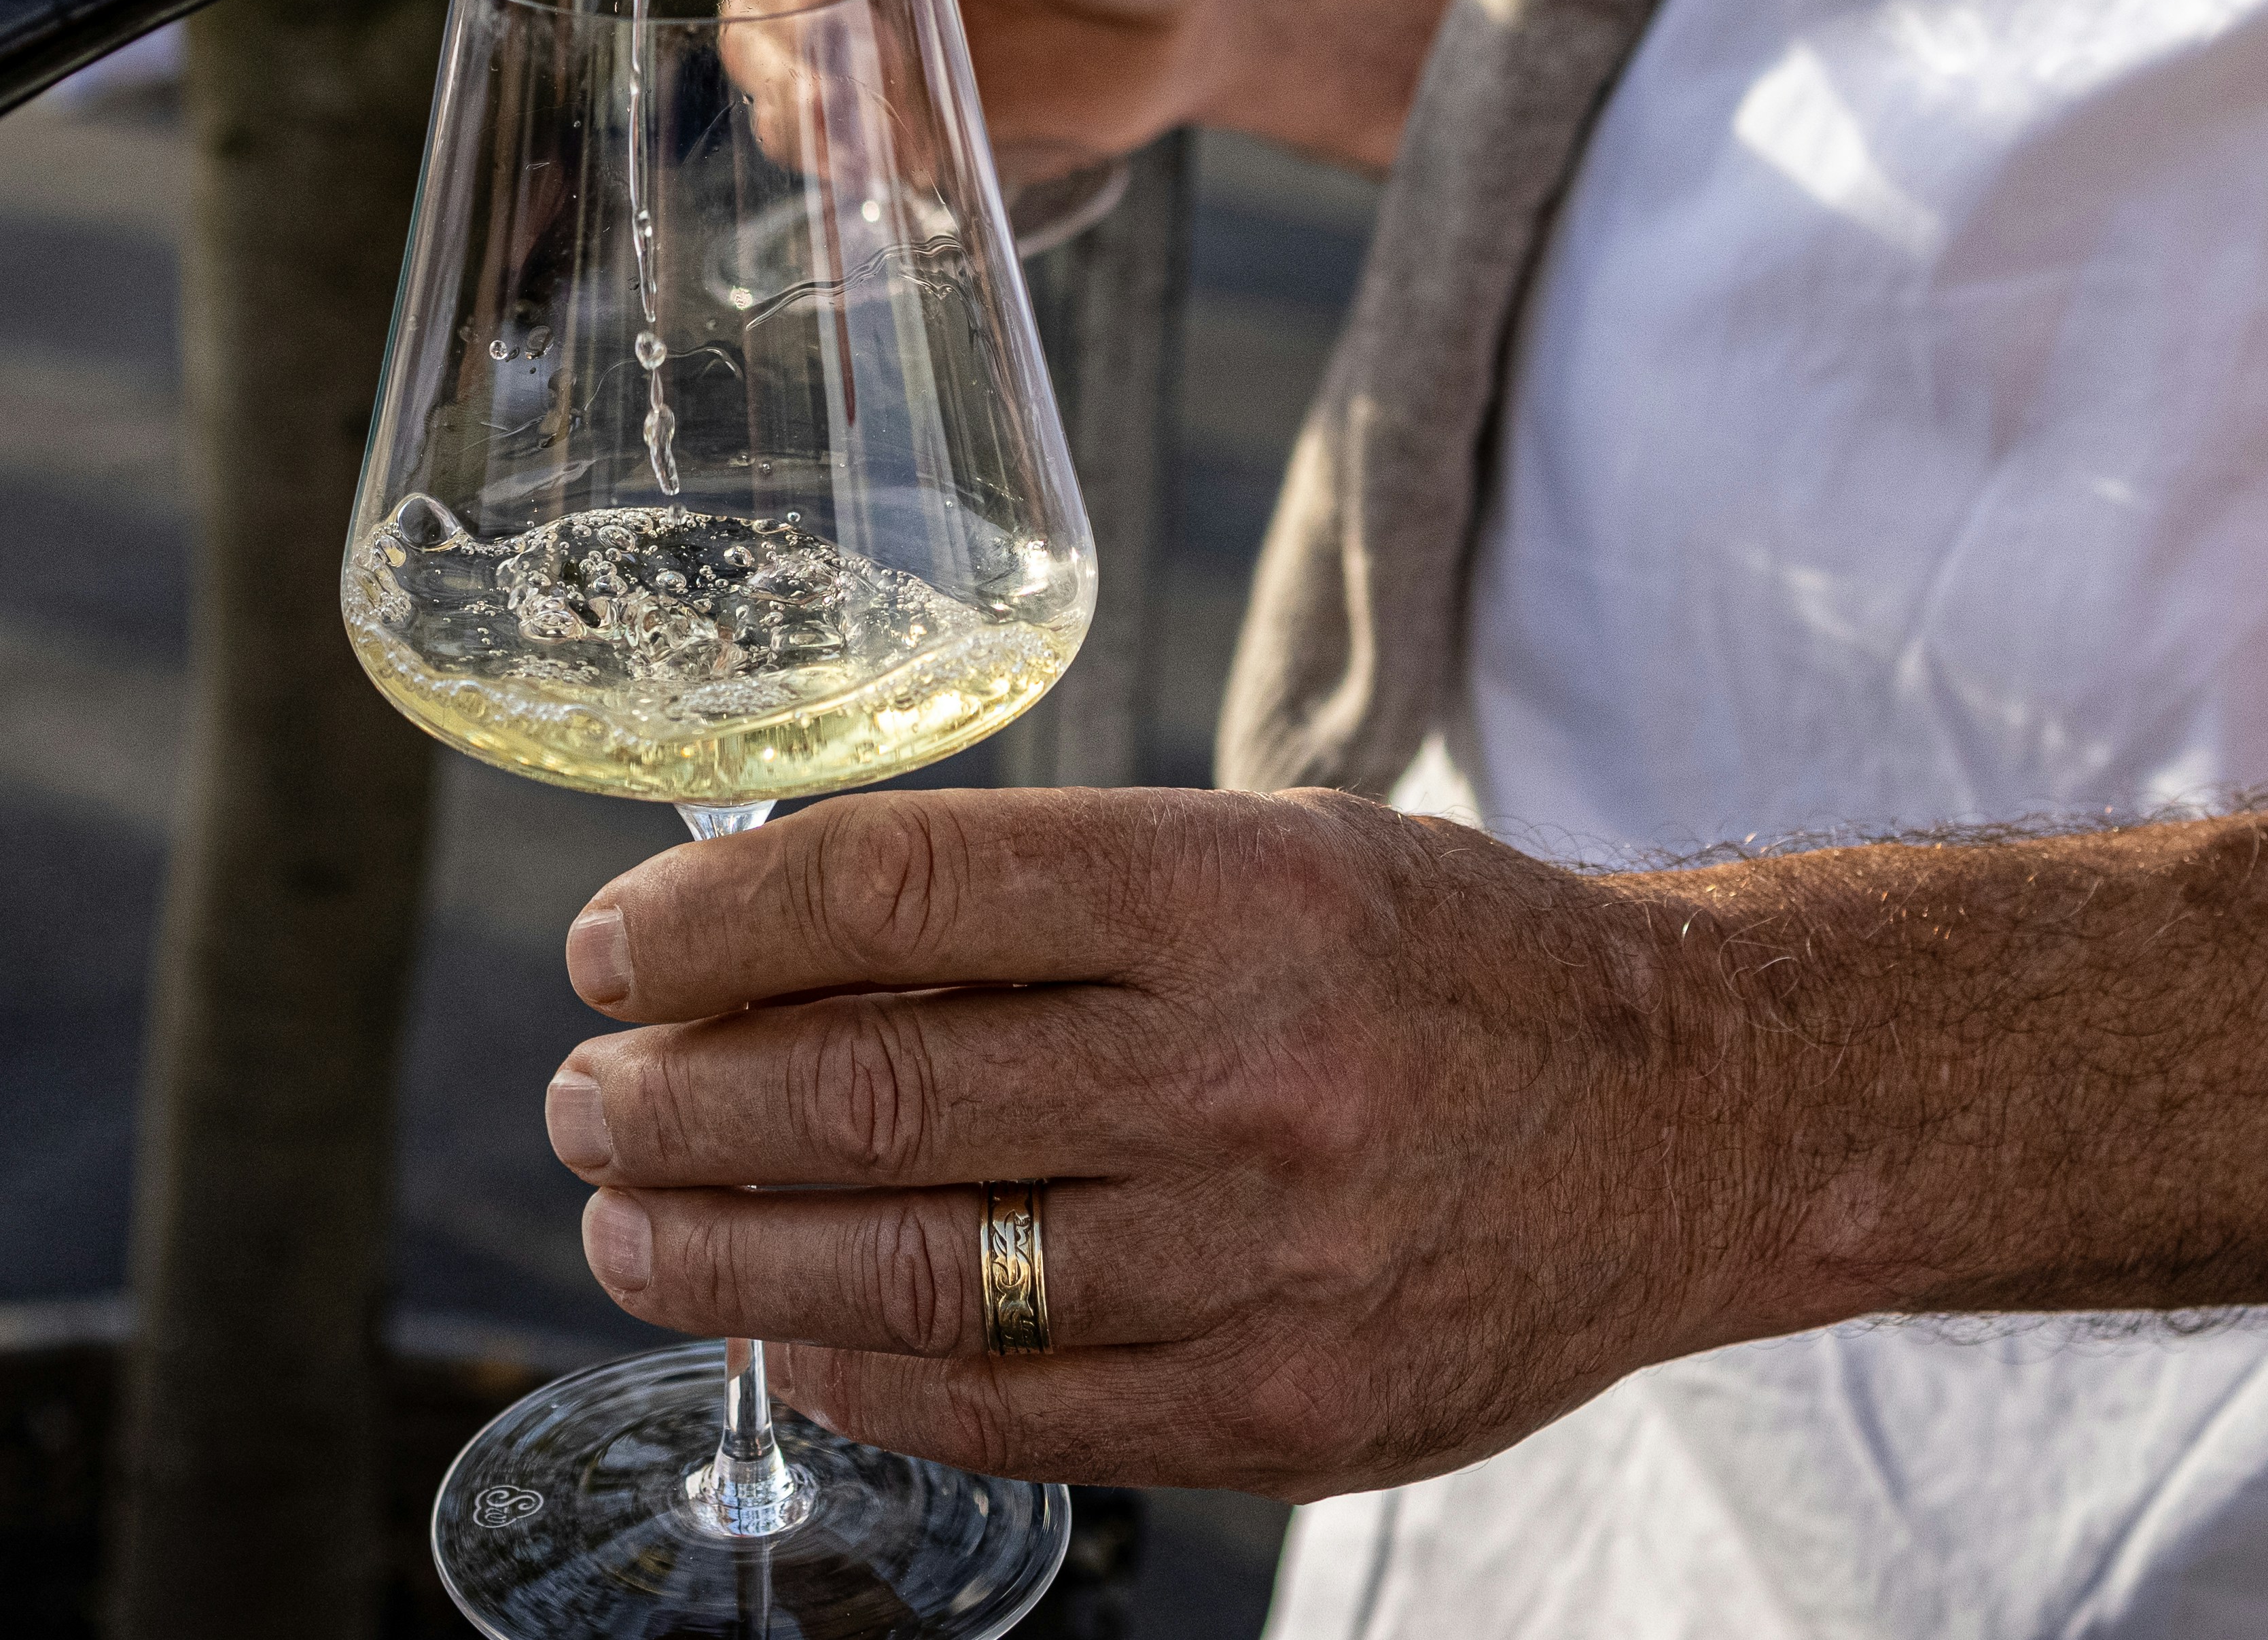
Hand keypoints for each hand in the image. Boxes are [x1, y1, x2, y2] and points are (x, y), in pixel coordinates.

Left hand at [544, 785, 1770, 1497]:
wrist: (1682, 1116)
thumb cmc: (1426, 961)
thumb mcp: (1250, 855)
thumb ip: (1033, 907)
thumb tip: (766, 949)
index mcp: (1230, 889)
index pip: (897, 890)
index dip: (713, 923)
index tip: (610, 950)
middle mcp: (1245, 1072)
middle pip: (871, 1090)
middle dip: (675, 1104)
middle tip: (585, 1100)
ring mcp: (1264, 1261)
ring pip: (909, 1268)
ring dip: (721, 1254)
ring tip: (626, 1225)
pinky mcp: (1279, 1413)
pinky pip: (1005, 1406)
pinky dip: (858, 1373)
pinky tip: (783, 1338)